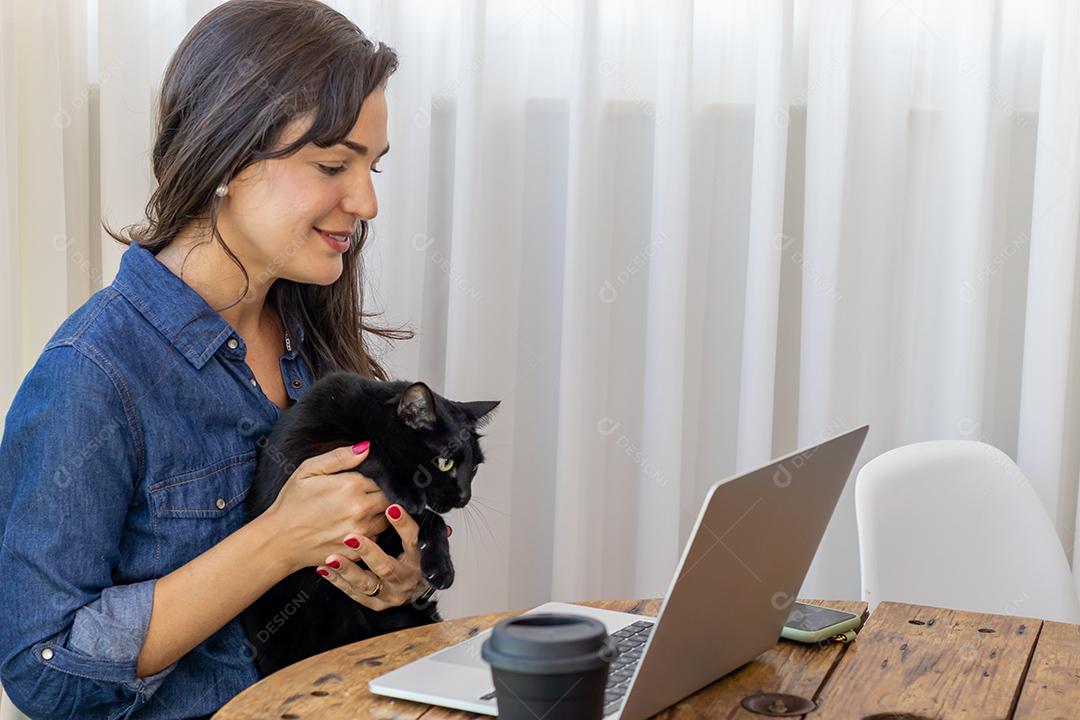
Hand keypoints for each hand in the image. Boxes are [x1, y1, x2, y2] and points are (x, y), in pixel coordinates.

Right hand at [262, 442, 390, 573]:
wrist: (278, 540)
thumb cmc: (292, 503)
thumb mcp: (309, 470)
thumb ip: (340, 457)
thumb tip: (366, 447)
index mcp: (352, 486)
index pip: (379, 480)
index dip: (369, 483)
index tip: (356, 488)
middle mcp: (361, 509)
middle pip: (387, 501)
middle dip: (377, 499)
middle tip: (358, 502)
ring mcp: (360, 533)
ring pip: (384, 521)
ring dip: (376, 518)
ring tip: (355, 516)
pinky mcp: (357, 552)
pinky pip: (375, 541)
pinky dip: (369, 536)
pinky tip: (351, 532)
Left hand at [315, 504, 446, 610]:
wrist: (415, 590)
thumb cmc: (415, 560)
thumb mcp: (420, 543)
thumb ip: (414, 527)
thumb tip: (417, 508)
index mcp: (419, 561)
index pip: (413, 540)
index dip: (403, 524)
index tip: (391, 507)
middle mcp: (406, 580)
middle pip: (386, 567)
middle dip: (368, 552)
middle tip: (351, 537)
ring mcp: (390, 595)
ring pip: (367, 584)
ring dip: (348, 570)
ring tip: (331, 558)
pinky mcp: (375, 604)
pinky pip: (353, 593)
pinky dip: (337, 581)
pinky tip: (324, 568)